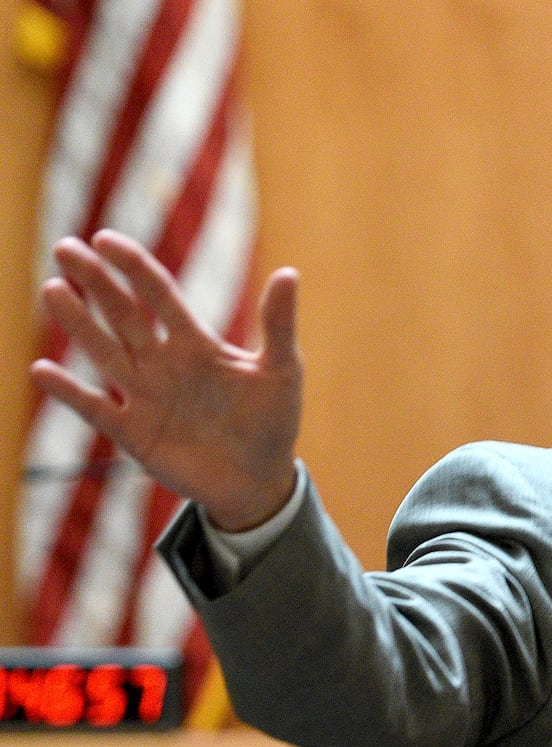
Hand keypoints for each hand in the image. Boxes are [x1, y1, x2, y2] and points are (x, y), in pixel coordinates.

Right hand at [30, 230, 302, 530]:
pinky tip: (42, 369)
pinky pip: (94, 408)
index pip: (158, 295)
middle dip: (95, 283)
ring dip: (78, 323)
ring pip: (104, 352)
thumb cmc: (272, 422)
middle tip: (64, 247)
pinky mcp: (132, 432)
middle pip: (122, 315)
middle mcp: (163, 362)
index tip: (104, 239)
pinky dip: (69, 391)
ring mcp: (144, 396)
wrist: (259, 481)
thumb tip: (290, 272)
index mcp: (196, 343)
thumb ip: (279, 325)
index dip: (133, 267)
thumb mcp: (281, 372)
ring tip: (53, 290)